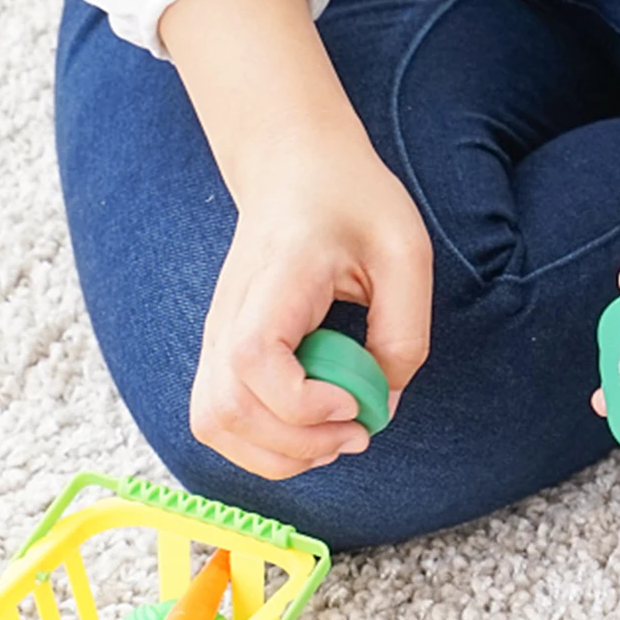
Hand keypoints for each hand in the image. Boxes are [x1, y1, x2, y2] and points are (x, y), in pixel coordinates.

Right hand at [161, 0, 432, 480]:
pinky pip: (220, 419)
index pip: (254, 360)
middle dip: (297, 446)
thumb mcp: (407, 255)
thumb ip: (405, 335)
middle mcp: (231, 312)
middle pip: (225, 410)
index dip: (302, 403)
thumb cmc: (354, 203)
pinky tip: (310, 431)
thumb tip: (382, 405)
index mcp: (277, 280)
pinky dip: (264, 446)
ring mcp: (218, 334)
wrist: (295, 165)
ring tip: (332, 438)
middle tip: (356, 432)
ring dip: (278, 454)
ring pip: (212, 424)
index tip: (353, 403)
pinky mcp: (222, 352)